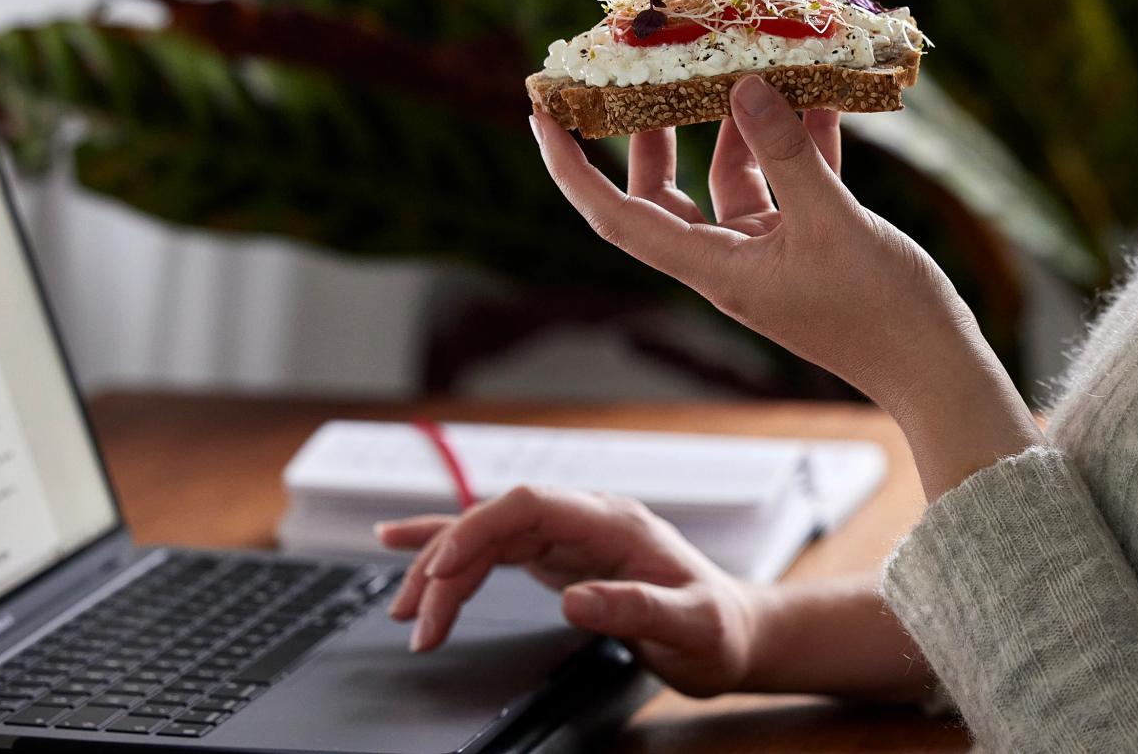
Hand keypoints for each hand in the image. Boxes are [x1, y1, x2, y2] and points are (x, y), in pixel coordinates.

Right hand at [375, 485, 763, 697]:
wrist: (734, 632)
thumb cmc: (718, 629)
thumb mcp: (691, 627)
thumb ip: (636, 609)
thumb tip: (574, 600)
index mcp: (613, 521)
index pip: (528, 505)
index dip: (478, 528)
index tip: (443, 567)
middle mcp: (584, 518)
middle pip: (495, 523)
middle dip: (447, 566)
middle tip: (417, 622)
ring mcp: (568, 535)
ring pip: (486, 538)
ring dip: (441, 569)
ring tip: (403, 608)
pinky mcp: (557, 556)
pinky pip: (493, 546)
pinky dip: (449, 547)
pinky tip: (406, 544)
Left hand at [529, 75, 976, 413]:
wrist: (939, 370)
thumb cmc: (882, 312)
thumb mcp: (834, 223)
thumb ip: (788, 154)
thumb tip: (743, 87)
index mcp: (715, 269)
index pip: (617, 217)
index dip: (571, 169)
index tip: (541, 114)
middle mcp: (730, 261)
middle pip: (665, 192)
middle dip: (655, 130)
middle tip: (650, 70)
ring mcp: (770, 253)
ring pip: (732, 176)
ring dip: (741, 122)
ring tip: (752, 60)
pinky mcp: (811, 245)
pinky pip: (788, 182)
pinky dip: (798, 140)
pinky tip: (820, 92)